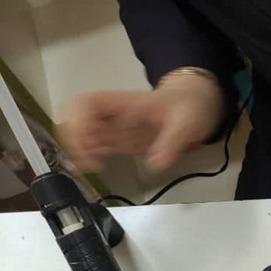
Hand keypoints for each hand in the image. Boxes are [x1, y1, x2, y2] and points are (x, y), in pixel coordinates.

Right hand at [58, 72, 224, 172]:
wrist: (197, 103)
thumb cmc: (190, 106)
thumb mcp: (187, 123)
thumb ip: (171, 143)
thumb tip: (155, 164)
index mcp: (125, 103)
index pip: (87, 104)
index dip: (79, 121)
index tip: (87, 144)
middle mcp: (114, 114)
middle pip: (76, 117)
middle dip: (73, 138)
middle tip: (86, 161)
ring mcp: (116, 127)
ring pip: (82, 132)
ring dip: (78, 149)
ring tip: (88, 167)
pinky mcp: (122, 140)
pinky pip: (96, 144)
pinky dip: (89, 154)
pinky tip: (94, 166)